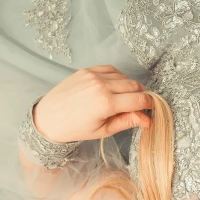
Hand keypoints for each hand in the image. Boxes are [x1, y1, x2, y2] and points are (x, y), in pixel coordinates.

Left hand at [32, 65, 153, 142]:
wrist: (48, 118)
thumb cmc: (75, 128)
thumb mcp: (103, 130)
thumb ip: (127, 121)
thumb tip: (148, 120)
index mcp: (107, 103)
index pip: (139, 100)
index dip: (149, 104)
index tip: (151, 108)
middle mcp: (101, 85)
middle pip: (134, 85)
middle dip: (141, 95)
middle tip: (139, 105)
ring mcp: (93, 75)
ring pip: (124, 76)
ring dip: (129, 86)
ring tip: (123, 98)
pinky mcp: (87, 70)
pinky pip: (110, 69)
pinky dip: (117, 77)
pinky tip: (113, 87)